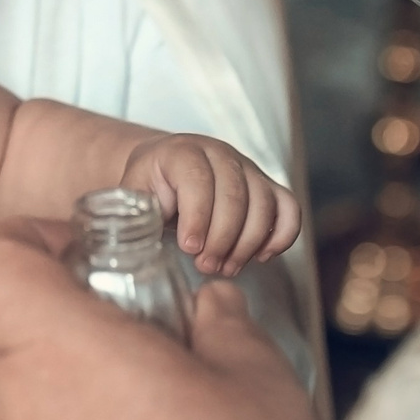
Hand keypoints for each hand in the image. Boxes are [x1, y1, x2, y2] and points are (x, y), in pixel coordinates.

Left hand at [0, 224, 322, 419]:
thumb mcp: (257, 383)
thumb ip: (227, 329)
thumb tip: (216, 309)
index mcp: (58, 346)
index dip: (24, 247)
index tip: (77, 256)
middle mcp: (9, 409)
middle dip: (41, 320)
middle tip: (113, 334)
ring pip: (0, 411)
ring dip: (46, 400)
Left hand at [119, 135, 299, 275]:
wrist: (166, 169)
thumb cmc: (150, 186)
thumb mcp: (133, 195)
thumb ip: (133, 212)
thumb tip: (130, 237)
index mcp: (183, 152)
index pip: (199, 180)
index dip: (197, 217)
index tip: (189, 247)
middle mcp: (221, 155)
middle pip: (236, 196)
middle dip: (222, 239)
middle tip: (206, 266)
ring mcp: (248, 169)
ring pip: (265, 204)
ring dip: (248, 244)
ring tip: (225, 267)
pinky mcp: (267, 186)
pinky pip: (289, 209)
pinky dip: (281, 236)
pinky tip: (260, 257)